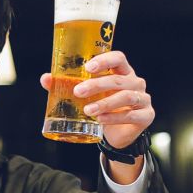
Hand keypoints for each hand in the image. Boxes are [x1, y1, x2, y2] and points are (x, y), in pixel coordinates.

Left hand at [39, 50, 153, 149]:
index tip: (87, 67)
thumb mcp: (87, 96)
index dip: (105, 60)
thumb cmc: (103, 107)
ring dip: (105, 103)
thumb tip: (45, 78)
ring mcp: (143, 98)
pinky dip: (115, 117)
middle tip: (77, 91)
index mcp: (122, 72)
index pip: (118, 58)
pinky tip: (101, 120)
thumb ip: (67, 86)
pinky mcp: (146, 115)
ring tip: (87, 110)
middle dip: (97, 85)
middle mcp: (135, 82)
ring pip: (126, 96)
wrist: (117, 134)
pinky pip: (132, 115)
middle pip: (118, 79)